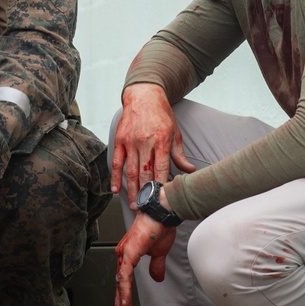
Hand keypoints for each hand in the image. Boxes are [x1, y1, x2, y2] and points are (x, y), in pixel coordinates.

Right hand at [112, 83, 194, 205]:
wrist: (143, 95)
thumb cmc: (161, 114)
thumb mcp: (175, 132)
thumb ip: (179, 154)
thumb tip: (190, 171)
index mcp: (161, 140)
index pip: (161, 168)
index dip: (160, 185)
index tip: (161, 200)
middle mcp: (145, 142)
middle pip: (145, 173)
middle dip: (145, 194)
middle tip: (146, 210)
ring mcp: (130, 142)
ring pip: (130, 171)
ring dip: (131, 190)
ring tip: (134, 205)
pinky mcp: (120, 140)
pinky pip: (117, 162)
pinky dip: (115, 177)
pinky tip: (115, 190)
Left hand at [114, 212, 176, 305]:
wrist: (162, 214)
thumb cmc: (160, 227)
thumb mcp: (159, 253)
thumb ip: (156, 265)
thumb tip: (157, 278)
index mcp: (129, 253)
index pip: (124, 277)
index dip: (123, 292)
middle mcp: (124, 253)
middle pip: (120, 281)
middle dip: (121, 300)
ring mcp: (125, 254)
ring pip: (121, 281)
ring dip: (123, 300)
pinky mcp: (129, 254)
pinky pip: (125, 276)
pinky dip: (124, 290)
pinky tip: (125, 301)